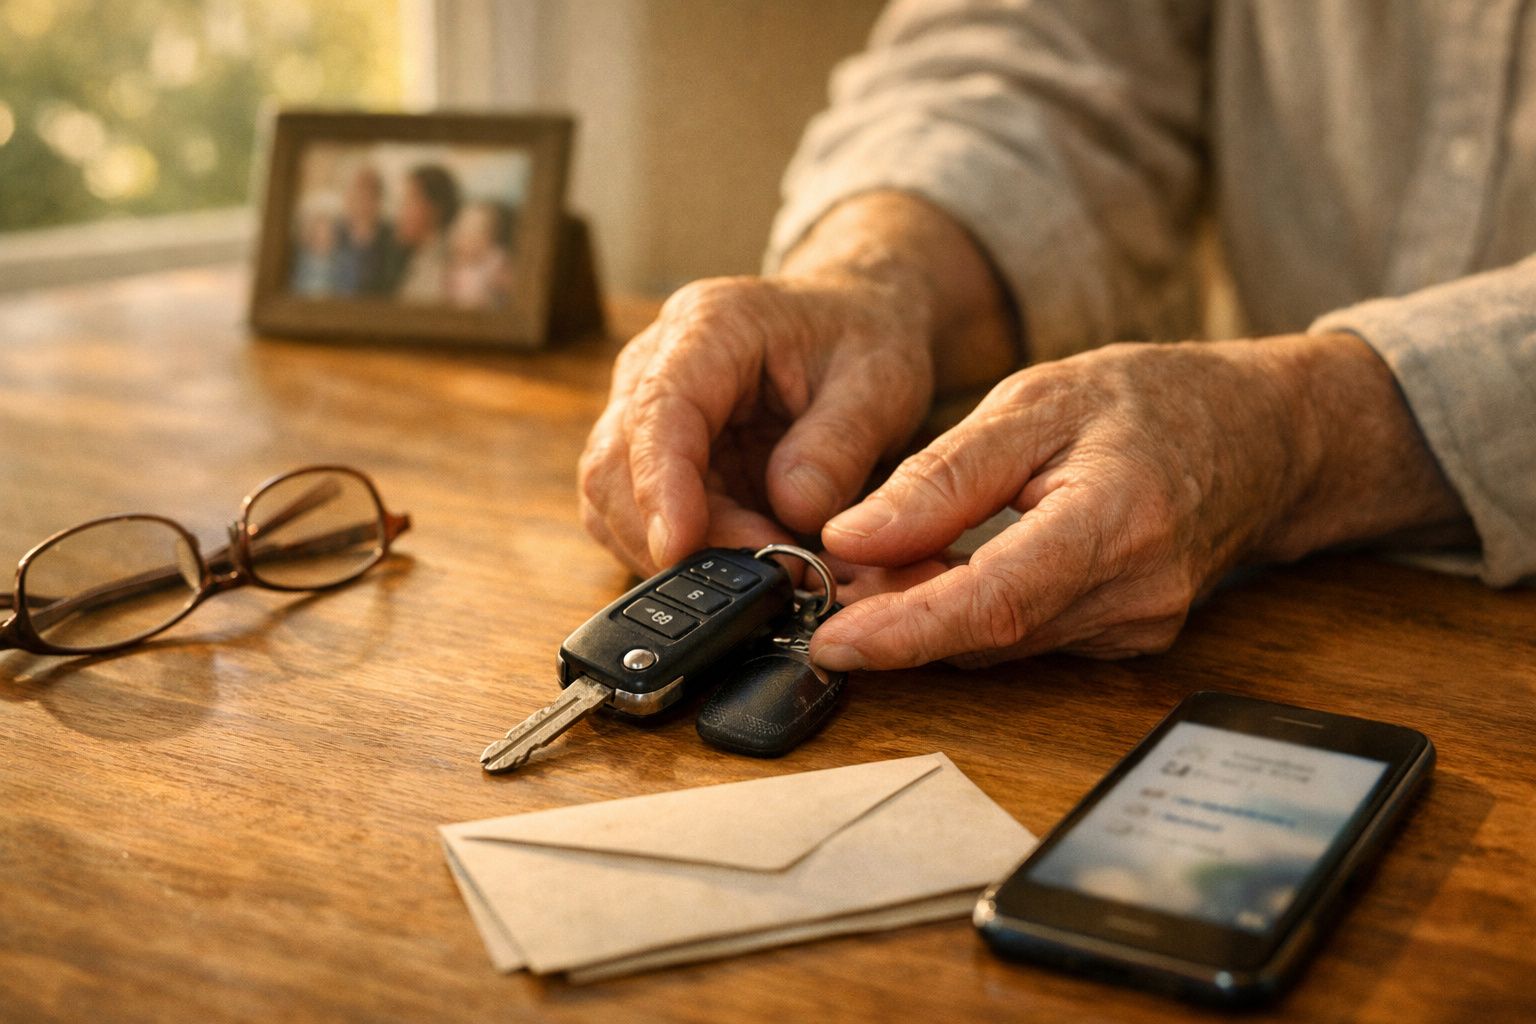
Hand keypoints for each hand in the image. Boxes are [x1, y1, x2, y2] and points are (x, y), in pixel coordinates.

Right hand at [579, 272, 934, 574]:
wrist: (855, 321)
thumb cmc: (863, 340)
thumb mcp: (880, 384)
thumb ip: (839, 446)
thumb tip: (792, 512)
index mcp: (709, 328)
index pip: (658, 409)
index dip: (660, 483)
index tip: (678, 546)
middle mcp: (655, 366)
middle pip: (615, 466)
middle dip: (679, 537)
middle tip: (770, 572)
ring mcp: (644, 414)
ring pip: (615, 505)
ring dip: (682, 553)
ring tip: (773, 564)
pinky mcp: (653, 459)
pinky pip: (640, 521)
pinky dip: (687, 554)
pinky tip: (747, 557)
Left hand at [811, 333, 1469, 668]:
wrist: (1261, 435)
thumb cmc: (1151, 400)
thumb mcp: (1037, 400)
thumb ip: (944, 474)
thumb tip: (851, 538)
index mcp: (1115, 519)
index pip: (995, 601)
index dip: (904, 631)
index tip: (831, 642)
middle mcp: (1135, 592)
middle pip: (986, 632)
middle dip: (894, 619)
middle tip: (824, 582)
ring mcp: (1139, 626)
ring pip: (999, 643)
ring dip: (926, 617)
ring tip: (870, 571)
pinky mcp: (1129, 638)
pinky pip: (1026, 637)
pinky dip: (970, 614)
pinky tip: (937, 575)